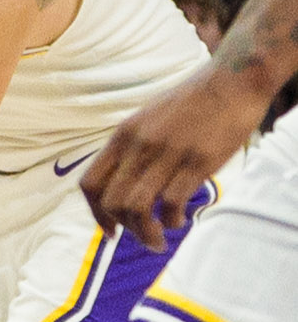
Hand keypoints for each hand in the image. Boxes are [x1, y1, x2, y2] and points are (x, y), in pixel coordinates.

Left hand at [85, 65, 268, 248]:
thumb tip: (124, 182)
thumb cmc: (192, 103)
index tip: (109, 231)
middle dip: (122, 228)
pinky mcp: (196, 161)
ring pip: (137, 207)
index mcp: (122, 136)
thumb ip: (133, 148)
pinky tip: (178, 220)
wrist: (231, 81)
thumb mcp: (147, 119)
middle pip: (112, 202)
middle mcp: (139, 146)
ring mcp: (167, 154)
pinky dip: (170, 220)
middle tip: (142, 238)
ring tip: (157, 241)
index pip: (90, 183)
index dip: (95, 213)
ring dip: (145, 233)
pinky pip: (171, 203)